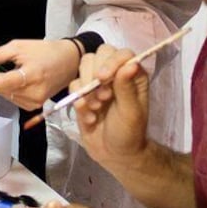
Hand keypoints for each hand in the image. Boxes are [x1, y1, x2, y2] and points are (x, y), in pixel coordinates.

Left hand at [0, 39, 80, 110]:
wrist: (69, 62)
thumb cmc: (45, 50)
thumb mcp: (20, 46)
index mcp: (32, 75)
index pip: (5, 82)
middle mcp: (34, 93)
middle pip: (1, 88)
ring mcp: (34, 102)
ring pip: (4, 94)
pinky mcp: (33, 106)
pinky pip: (12, 98)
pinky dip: (4, 89)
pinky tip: (2, 79)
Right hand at [72, 45, 149, 168]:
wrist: (113, 154)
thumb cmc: (129, 133)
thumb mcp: (131, 113)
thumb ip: (127, 88)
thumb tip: (130, 64)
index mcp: (132, 75)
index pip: (122, 54)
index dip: (111, 61)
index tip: (104, 77)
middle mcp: (115, 74)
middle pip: (99, 54)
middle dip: (96, 74)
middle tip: (103, 97)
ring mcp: (97, 82)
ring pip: (84, 66)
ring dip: (87, 88)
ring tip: (96, 108)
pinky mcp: (82, 93)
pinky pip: (74, 86)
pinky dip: (79, 102)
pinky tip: (90, 117)